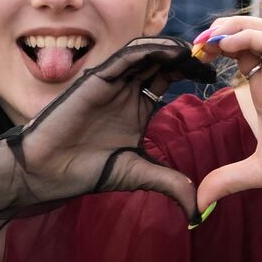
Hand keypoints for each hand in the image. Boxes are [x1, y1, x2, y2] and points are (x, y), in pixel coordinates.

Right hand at [10, 37, 217, 218]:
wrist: (47, 170)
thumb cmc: (87, 170)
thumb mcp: (140, 175)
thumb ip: (170, 184)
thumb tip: (198, 212)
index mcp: (137, 106)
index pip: (169, 78)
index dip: (191, 73)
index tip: (214, 76)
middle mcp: (126, 90)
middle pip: (161, 62)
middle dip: (186, 57)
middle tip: (211, 57)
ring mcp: (111, 82)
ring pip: (145, 54)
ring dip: (171, 49)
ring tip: (195, 51)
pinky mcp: (96, 79)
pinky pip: (125, 57)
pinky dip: (148, 50)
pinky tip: (171, 51)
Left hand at [193, 16, 261, 209]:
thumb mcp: (261, 171)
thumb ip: (229, 179)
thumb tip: (199, 203)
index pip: (240, 56)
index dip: (217, 51)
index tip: (195, 60)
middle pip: (248, 35)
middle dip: (220, 33)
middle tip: (197, 45)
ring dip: (233, 26)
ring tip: (210, 37)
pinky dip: (248, 35)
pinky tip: (228, 45)